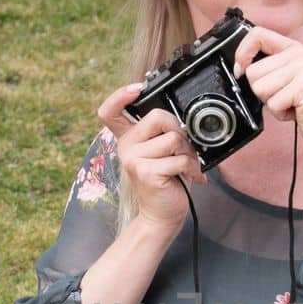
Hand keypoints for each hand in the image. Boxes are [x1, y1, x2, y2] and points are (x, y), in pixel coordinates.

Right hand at [97, 84, 202, 233]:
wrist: (162, 214)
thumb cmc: (167, 181)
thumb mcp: (162, 152)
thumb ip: (163, 133)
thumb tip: (182, 118)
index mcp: (128, 138)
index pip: (110, 111)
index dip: (120, 95)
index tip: (138, 89)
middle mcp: (126, 147)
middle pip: (158, 116)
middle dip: (180, 131)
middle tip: (184, 149)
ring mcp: (133, 159)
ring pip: (172, 138)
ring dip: (189, 153)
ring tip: (187, 166)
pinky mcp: (146, 172)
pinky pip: (179, 158)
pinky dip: (192, 167)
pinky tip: (191, 176)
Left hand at [233, 27, 302, 152]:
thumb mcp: (287, 78)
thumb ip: (268, 68)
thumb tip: (239, 68)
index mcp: (293, 48)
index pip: (257, 34)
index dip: (242, 52)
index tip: (241, 69)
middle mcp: (299, 54)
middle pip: (253, 71)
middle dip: (262, 91)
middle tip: (283, 96)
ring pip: (259, 88)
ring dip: (271, 103)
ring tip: (290, 103)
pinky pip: (272, 103)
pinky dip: (280, 113)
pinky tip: (295, 111)